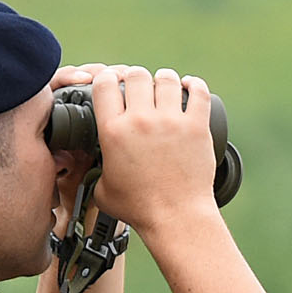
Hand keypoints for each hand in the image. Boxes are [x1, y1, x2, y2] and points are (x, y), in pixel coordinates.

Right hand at [68, 63, 221, 231]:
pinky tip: (191, 87)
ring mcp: (171, 122)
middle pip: (137, 75)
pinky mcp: (197, 128)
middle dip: (137, 77)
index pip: (104, 84)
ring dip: (165, 80)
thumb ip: (94, 169)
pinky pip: (199, 93)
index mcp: (112, 130)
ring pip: (167, 79)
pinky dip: (196, 86)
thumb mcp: (102, 188)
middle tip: (142, 87)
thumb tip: (92, 167)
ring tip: (166, 87)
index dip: (108, 78)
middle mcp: (140, 121)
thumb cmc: (140, 208)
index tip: (114, 83)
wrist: (176, 217)